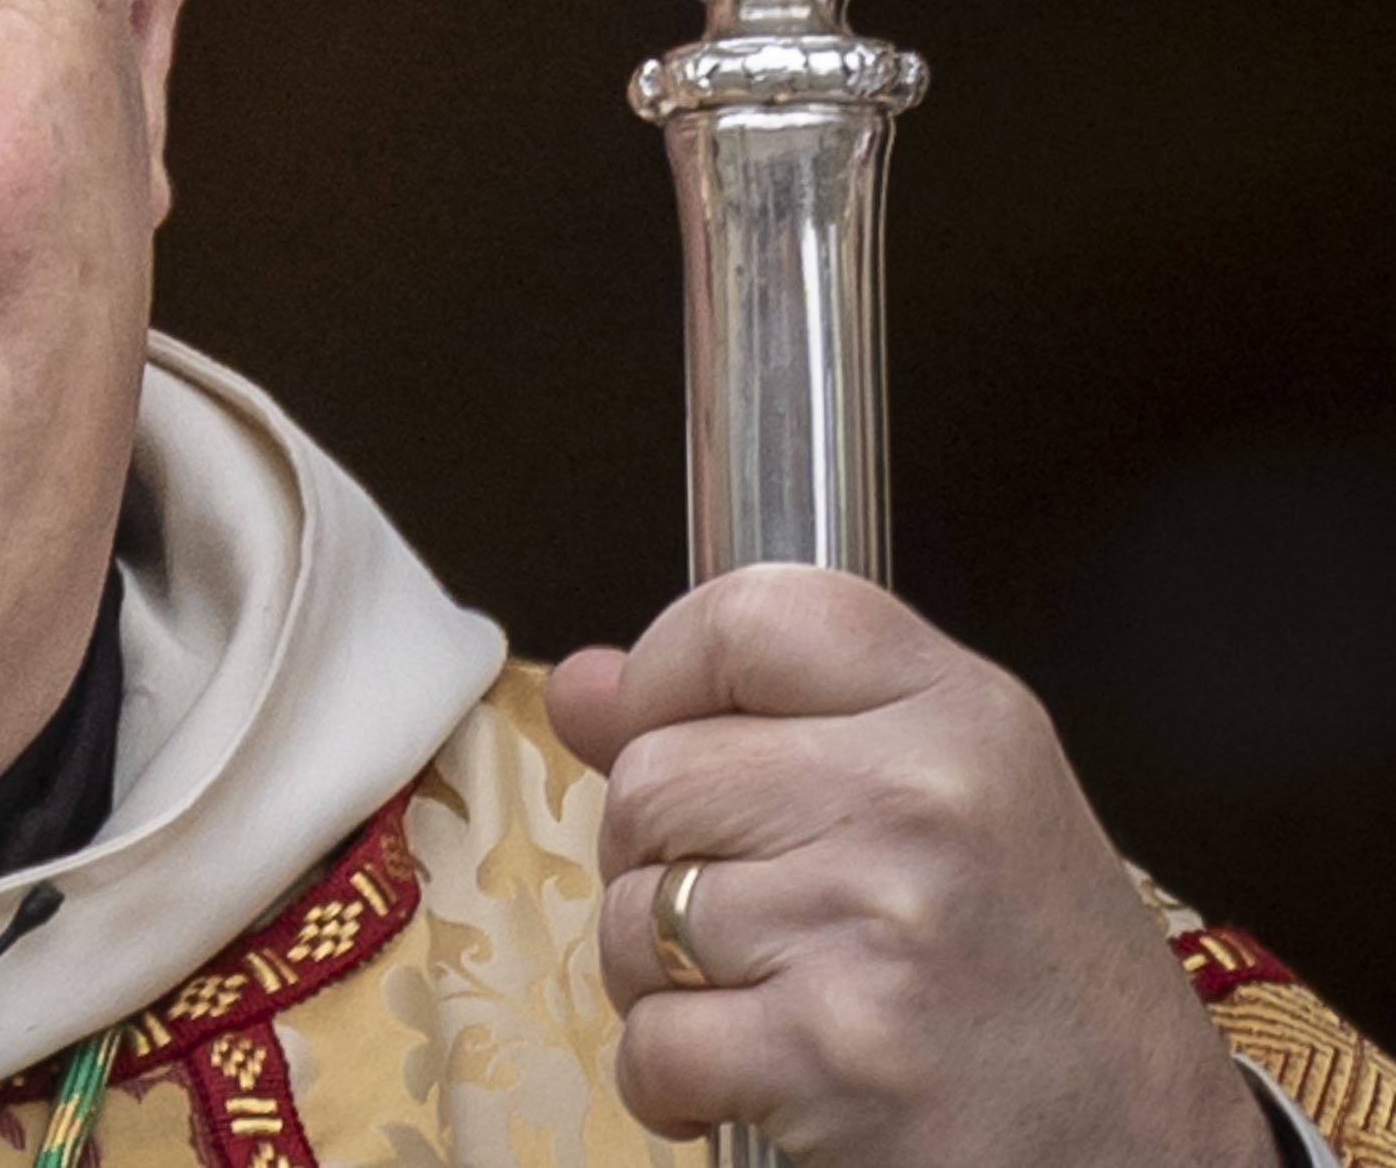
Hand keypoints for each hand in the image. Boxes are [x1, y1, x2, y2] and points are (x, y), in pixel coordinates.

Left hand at [544, 565, 1277, 1167]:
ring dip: (663, 979)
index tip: (674, 738)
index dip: (666, 679)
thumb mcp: (943, 799)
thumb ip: (756, 721)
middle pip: (651, 777)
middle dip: (656, 858)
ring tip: (771, 1000)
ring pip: (635, 913)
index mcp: (957, 711)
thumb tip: (583, 685)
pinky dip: (671, 1082)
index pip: (742, 617)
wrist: (1147, 1155)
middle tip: (747, 916)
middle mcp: (920, 798)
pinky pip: (652, 1040)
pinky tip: (758, 1078)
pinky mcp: (834, 1054)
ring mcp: (875, 923)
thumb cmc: (1036, 982)